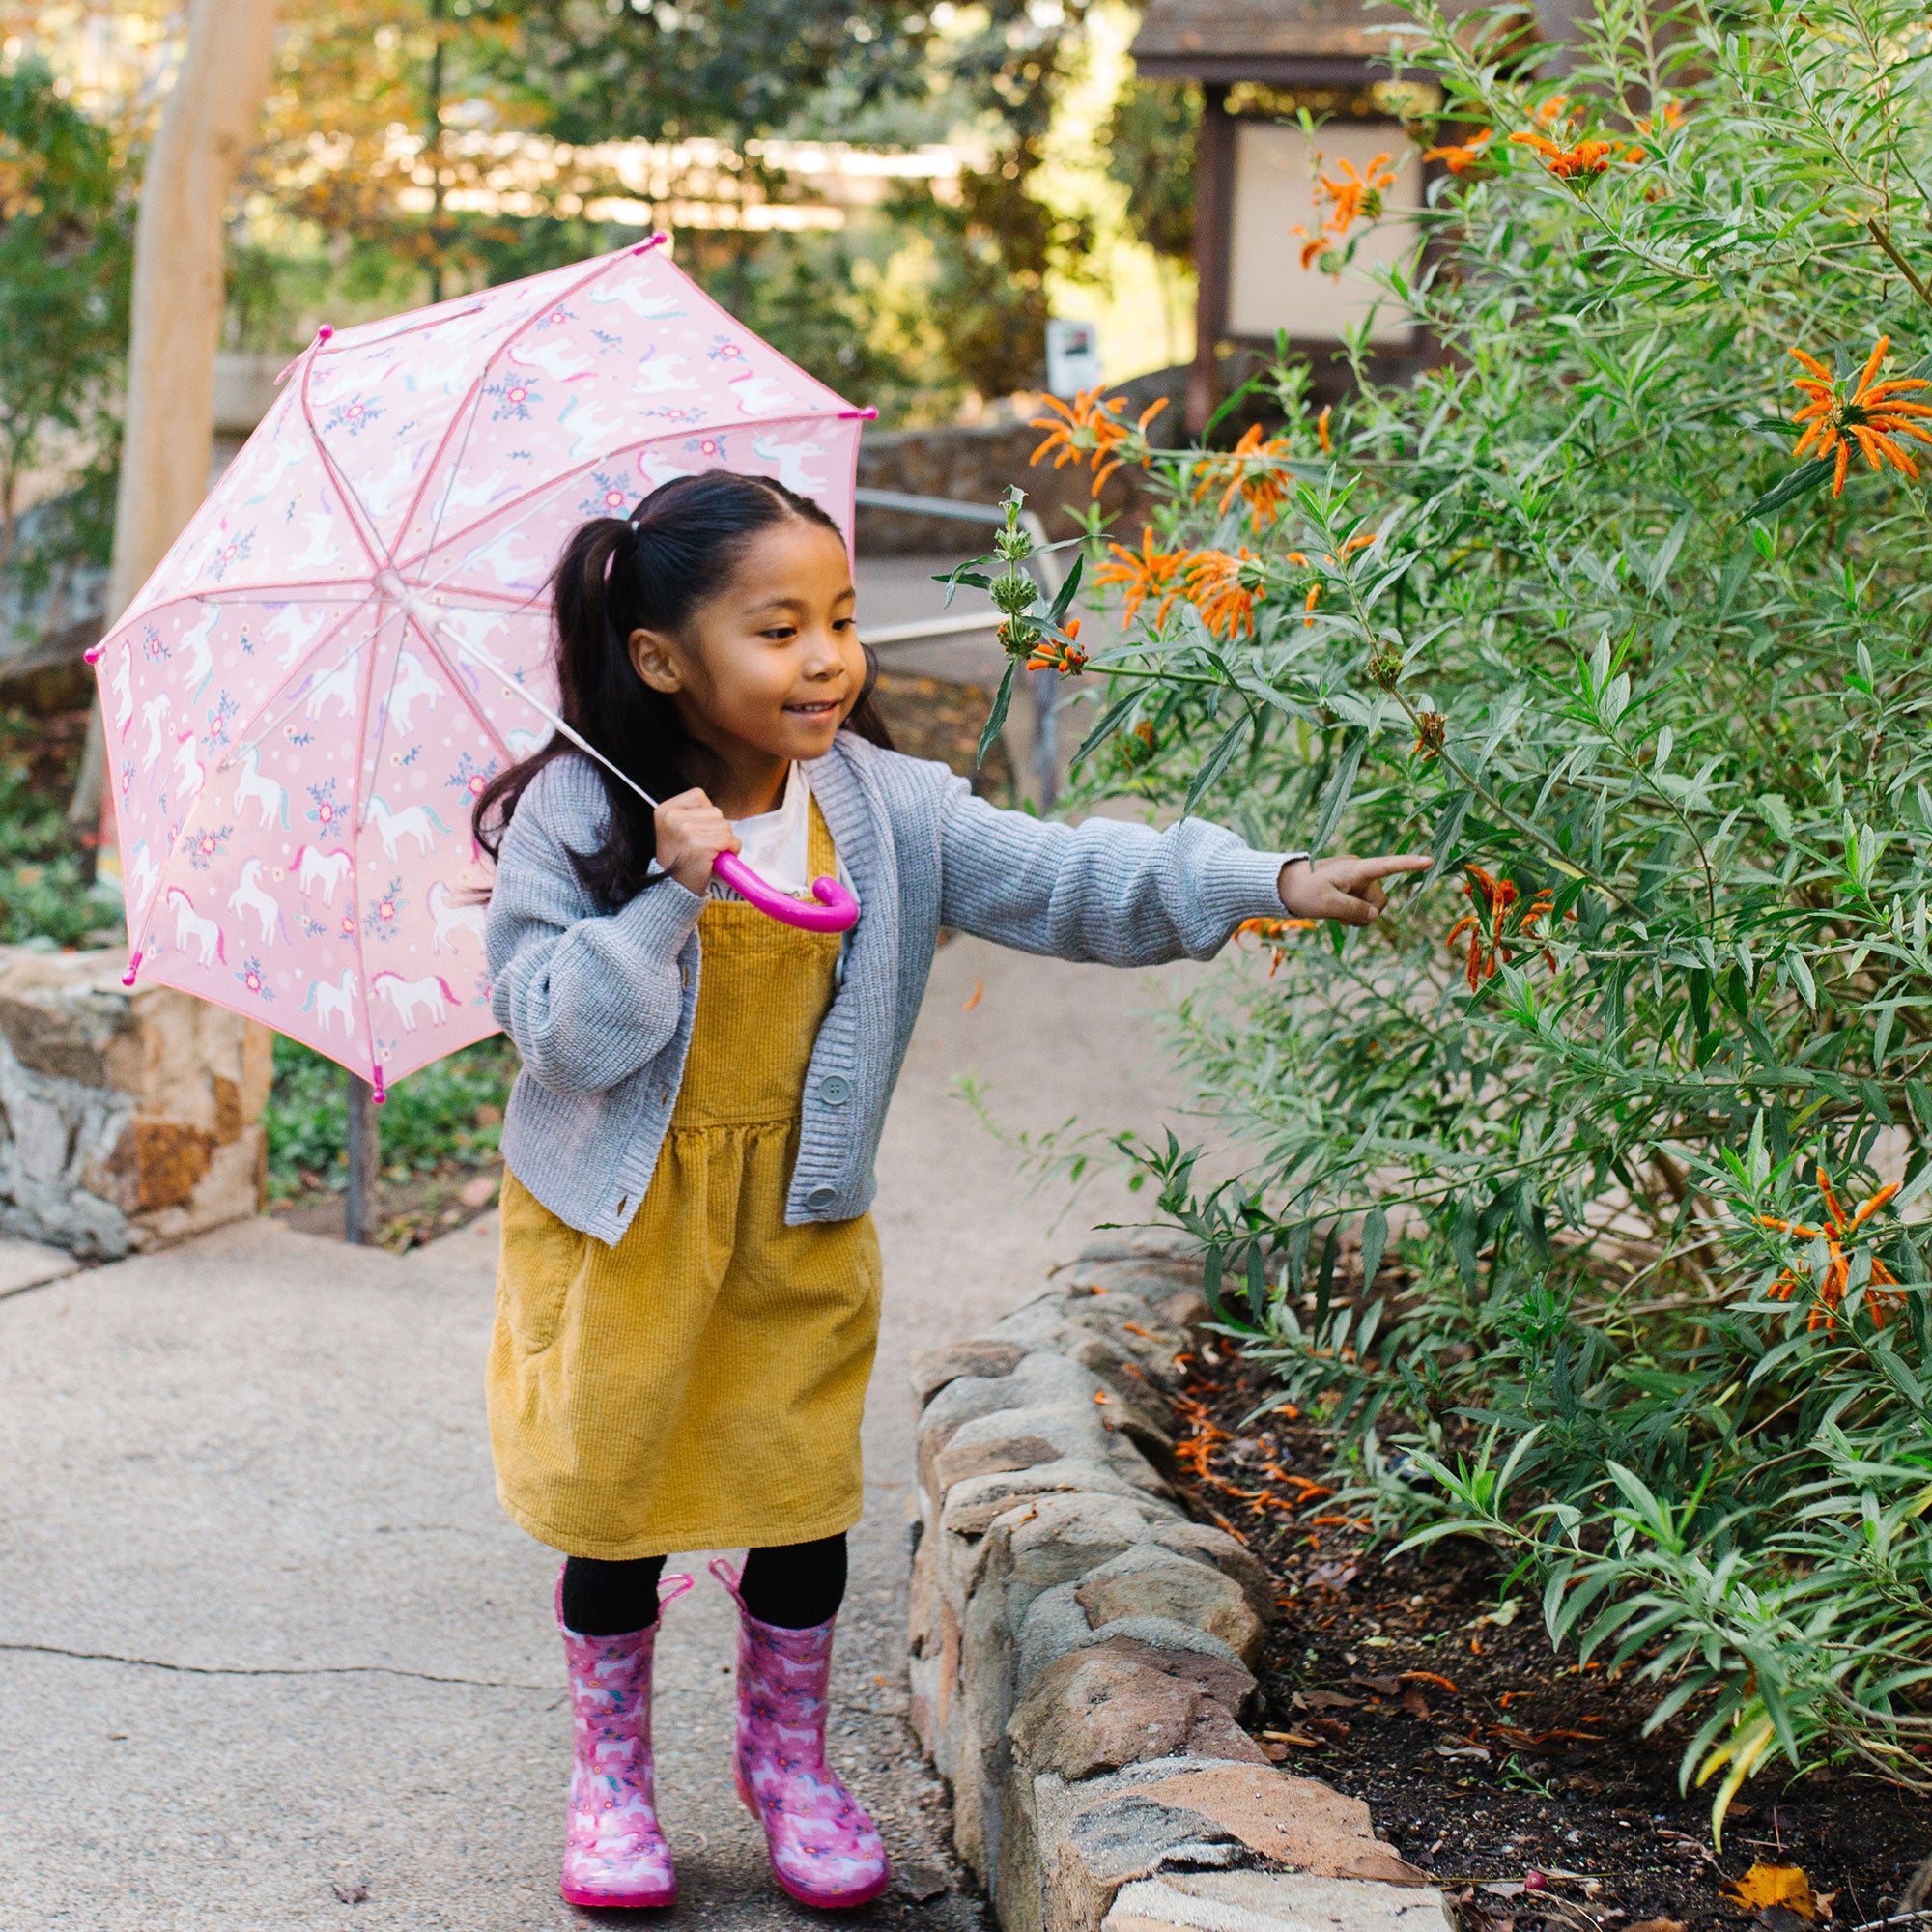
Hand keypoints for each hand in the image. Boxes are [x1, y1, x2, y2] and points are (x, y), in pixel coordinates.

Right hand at [654, 788, 739, 896]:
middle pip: (715, 812)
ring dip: (724, 842)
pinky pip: (729, 840)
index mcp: (665, 810)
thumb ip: (692, 815)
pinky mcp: (699, 845)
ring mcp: (685, 830)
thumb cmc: (681, 861)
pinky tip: (716, 861)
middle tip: (704, 849)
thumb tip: (717, 812)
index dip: (706, 815)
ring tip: (708, 855)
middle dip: (717, 830)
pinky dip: (731, 851)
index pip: (699, 796)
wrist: (673, 891)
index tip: (697, 833)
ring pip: (725, 826)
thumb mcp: (676, 831)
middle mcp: (673, 817)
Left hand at [1278, 853, 1430, 926]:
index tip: (1429, 860)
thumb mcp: (1327, 904)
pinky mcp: (1350, 888)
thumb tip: (1375, 914)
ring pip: (1371, 906)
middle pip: (1380, 899)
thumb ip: (1354, 910)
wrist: (1282, 886)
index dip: (1409, 864)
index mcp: (1356, 869)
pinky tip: (1336, 913)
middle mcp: (1359, 871)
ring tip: (1335, 914)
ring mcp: (1355, 880)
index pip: (1387, 865)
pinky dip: (1352, 913)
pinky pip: (1361, 906)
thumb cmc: (1302, 891)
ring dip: (1357, 915)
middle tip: (1340, 917)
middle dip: (1365, 913)